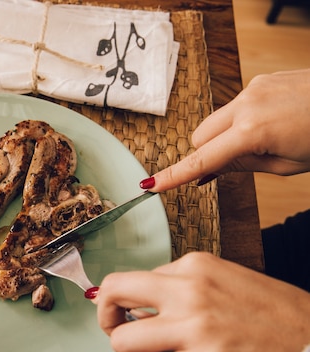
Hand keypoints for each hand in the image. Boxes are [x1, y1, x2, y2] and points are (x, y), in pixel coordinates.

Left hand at [94, 252, 309, 351]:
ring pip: (123, 340)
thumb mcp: (225, 281)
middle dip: (106, 316)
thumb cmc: (272, 317)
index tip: (126, 314)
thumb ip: (182, 287)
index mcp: (195, 265)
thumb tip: (139, 305)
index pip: (132, 279)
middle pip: (113, 292)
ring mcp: (196, 326)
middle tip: (118, 331)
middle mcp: (190, 290)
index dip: (124, 302)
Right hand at [142, 68, 309, 191]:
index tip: (150, 185)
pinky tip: (270, 123)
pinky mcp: (261, 80)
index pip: (202, 160)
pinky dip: (241, 120)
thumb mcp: (287, 165)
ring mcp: (253, 88)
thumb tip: (211, 170)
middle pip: (200, 136)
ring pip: (216, 120)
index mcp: (252, 132)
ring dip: (224, 136)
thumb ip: (243, 166)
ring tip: (263, 141)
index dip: (174, 176)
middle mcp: (246, 104)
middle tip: (235, 164)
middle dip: (207, 153)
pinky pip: (235, 105)